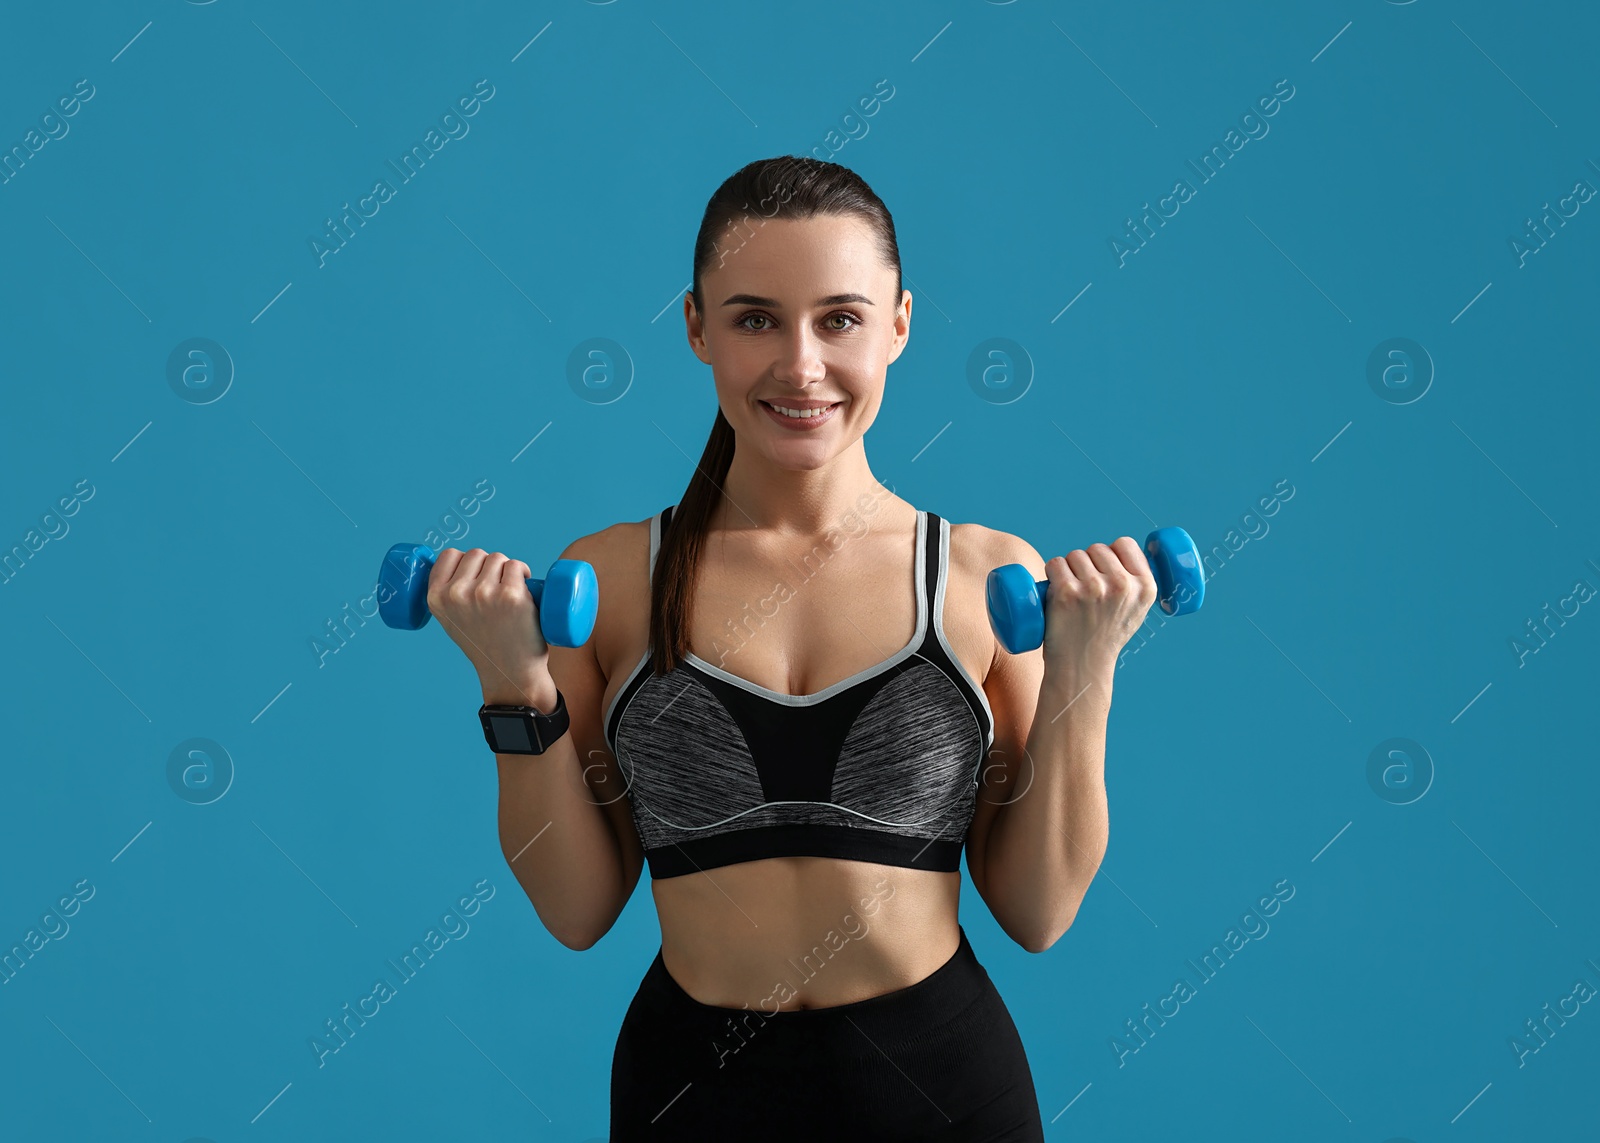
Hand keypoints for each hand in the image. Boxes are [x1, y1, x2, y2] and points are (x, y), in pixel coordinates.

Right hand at [425, 548, 549, 698]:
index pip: (449, 555)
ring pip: (498, 558)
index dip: (466, 561)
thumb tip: (457, 560)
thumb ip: (448, 593)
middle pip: (476, 554)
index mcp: (436, 598)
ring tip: (509, 594)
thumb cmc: (484, 643)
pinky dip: (524, 573)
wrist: (509, 671)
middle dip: (489, 566)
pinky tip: (525, 589)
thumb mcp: (451, 619)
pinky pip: (517, 566)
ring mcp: (484, 593)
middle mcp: (457, 594)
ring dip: (507, 570)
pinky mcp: (511, 595)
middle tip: (496, 590)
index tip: (476, 574)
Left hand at [1041, 537, 1157, 678]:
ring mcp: (1094, 588)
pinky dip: (1052, 572)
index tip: (1104, 568)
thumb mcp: (1135, 610)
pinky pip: (1055, 563)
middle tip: (1085, 590)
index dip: (1112, 552)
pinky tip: (1055, 589)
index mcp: (1145, 587)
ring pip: (1075, 555)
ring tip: (1073, 594)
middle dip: (1088, 563)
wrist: (1082, 666)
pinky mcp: (1066, 592)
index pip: (1126, 544)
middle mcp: (1122, 585)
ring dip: (1069, 569)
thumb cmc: (1106, 636)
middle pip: (1097, 549)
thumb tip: (1124, 550)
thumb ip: (1136, 583)